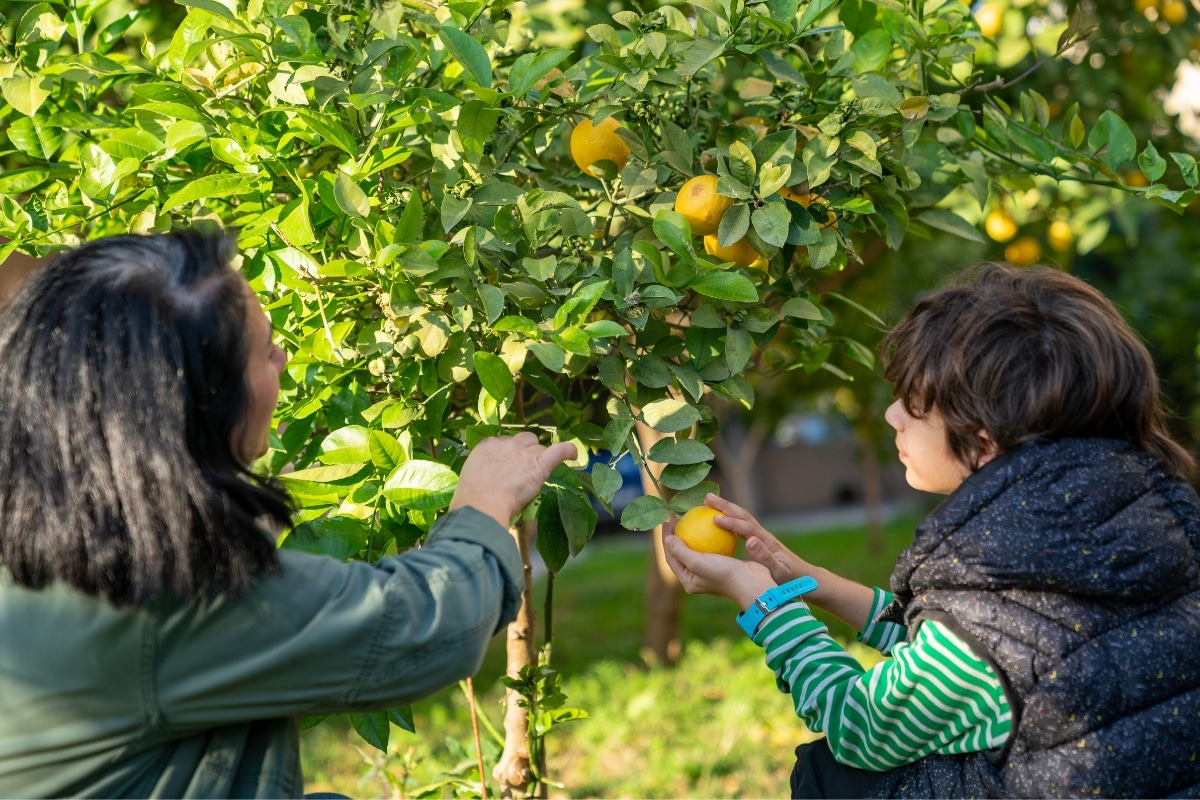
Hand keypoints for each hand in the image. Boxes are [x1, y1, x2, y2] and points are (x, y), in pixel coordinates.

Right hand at [450, 433, 578, 526]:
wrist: (480, 505)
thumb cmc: (470, 499)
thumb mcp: (471, 477)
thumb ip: (483, 472)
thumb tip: (489, 481)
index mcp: (487, 445)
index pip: (504, 442)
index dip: (509, 454)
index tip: (508, 466)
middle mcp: (506, 444)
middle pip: (524, 440)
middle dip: (526, 450)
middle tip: (524, 469)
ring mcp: (523, 453)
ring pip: (538, 447)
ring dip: (539, 457)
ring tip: (537, 474)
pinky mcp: (539, 464)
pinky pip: (558, 451)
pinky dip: (568, 450)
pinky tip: (574, 454)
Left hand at [662, 517, 774, 608]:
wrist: (752, 583)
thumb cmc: (723, 574)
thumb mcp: (697, 563)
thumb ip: (680, 551)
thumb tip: (667, 539)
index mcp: (688, 581)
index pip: (671, 557)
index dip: (666, 539)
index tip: (667, 521)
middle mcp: (697, 577)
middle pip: (681, 553)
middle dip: (676, 536)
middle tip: (676, 518)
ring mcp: (709, 570)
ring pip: (695, 548)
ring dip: (690, 534)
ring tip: (689, 518)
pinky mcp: (722, 563)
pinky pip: (710, 546)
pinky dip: (707, 535)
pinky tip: (708, 522)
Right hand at [704, 493, 810, 585]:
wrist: (803, 576)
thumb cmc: (790, 578)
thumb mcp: (779, 572)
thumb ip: (765, 557)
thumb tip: (750, 541)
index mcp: (767, 542)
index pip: (747, 527)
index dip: (731, 522)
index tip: (714, 518)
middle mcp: (763, 535)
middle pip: (743, 515)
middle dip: (724, 505)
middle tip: (707, 498)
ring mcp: (761, 536)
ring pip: (741, 517)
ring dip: (725, 507)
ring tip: (708, 501)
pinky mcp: (758, 540)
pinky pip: (740, 525)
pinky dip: (728, 517)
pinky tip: (715, 519)